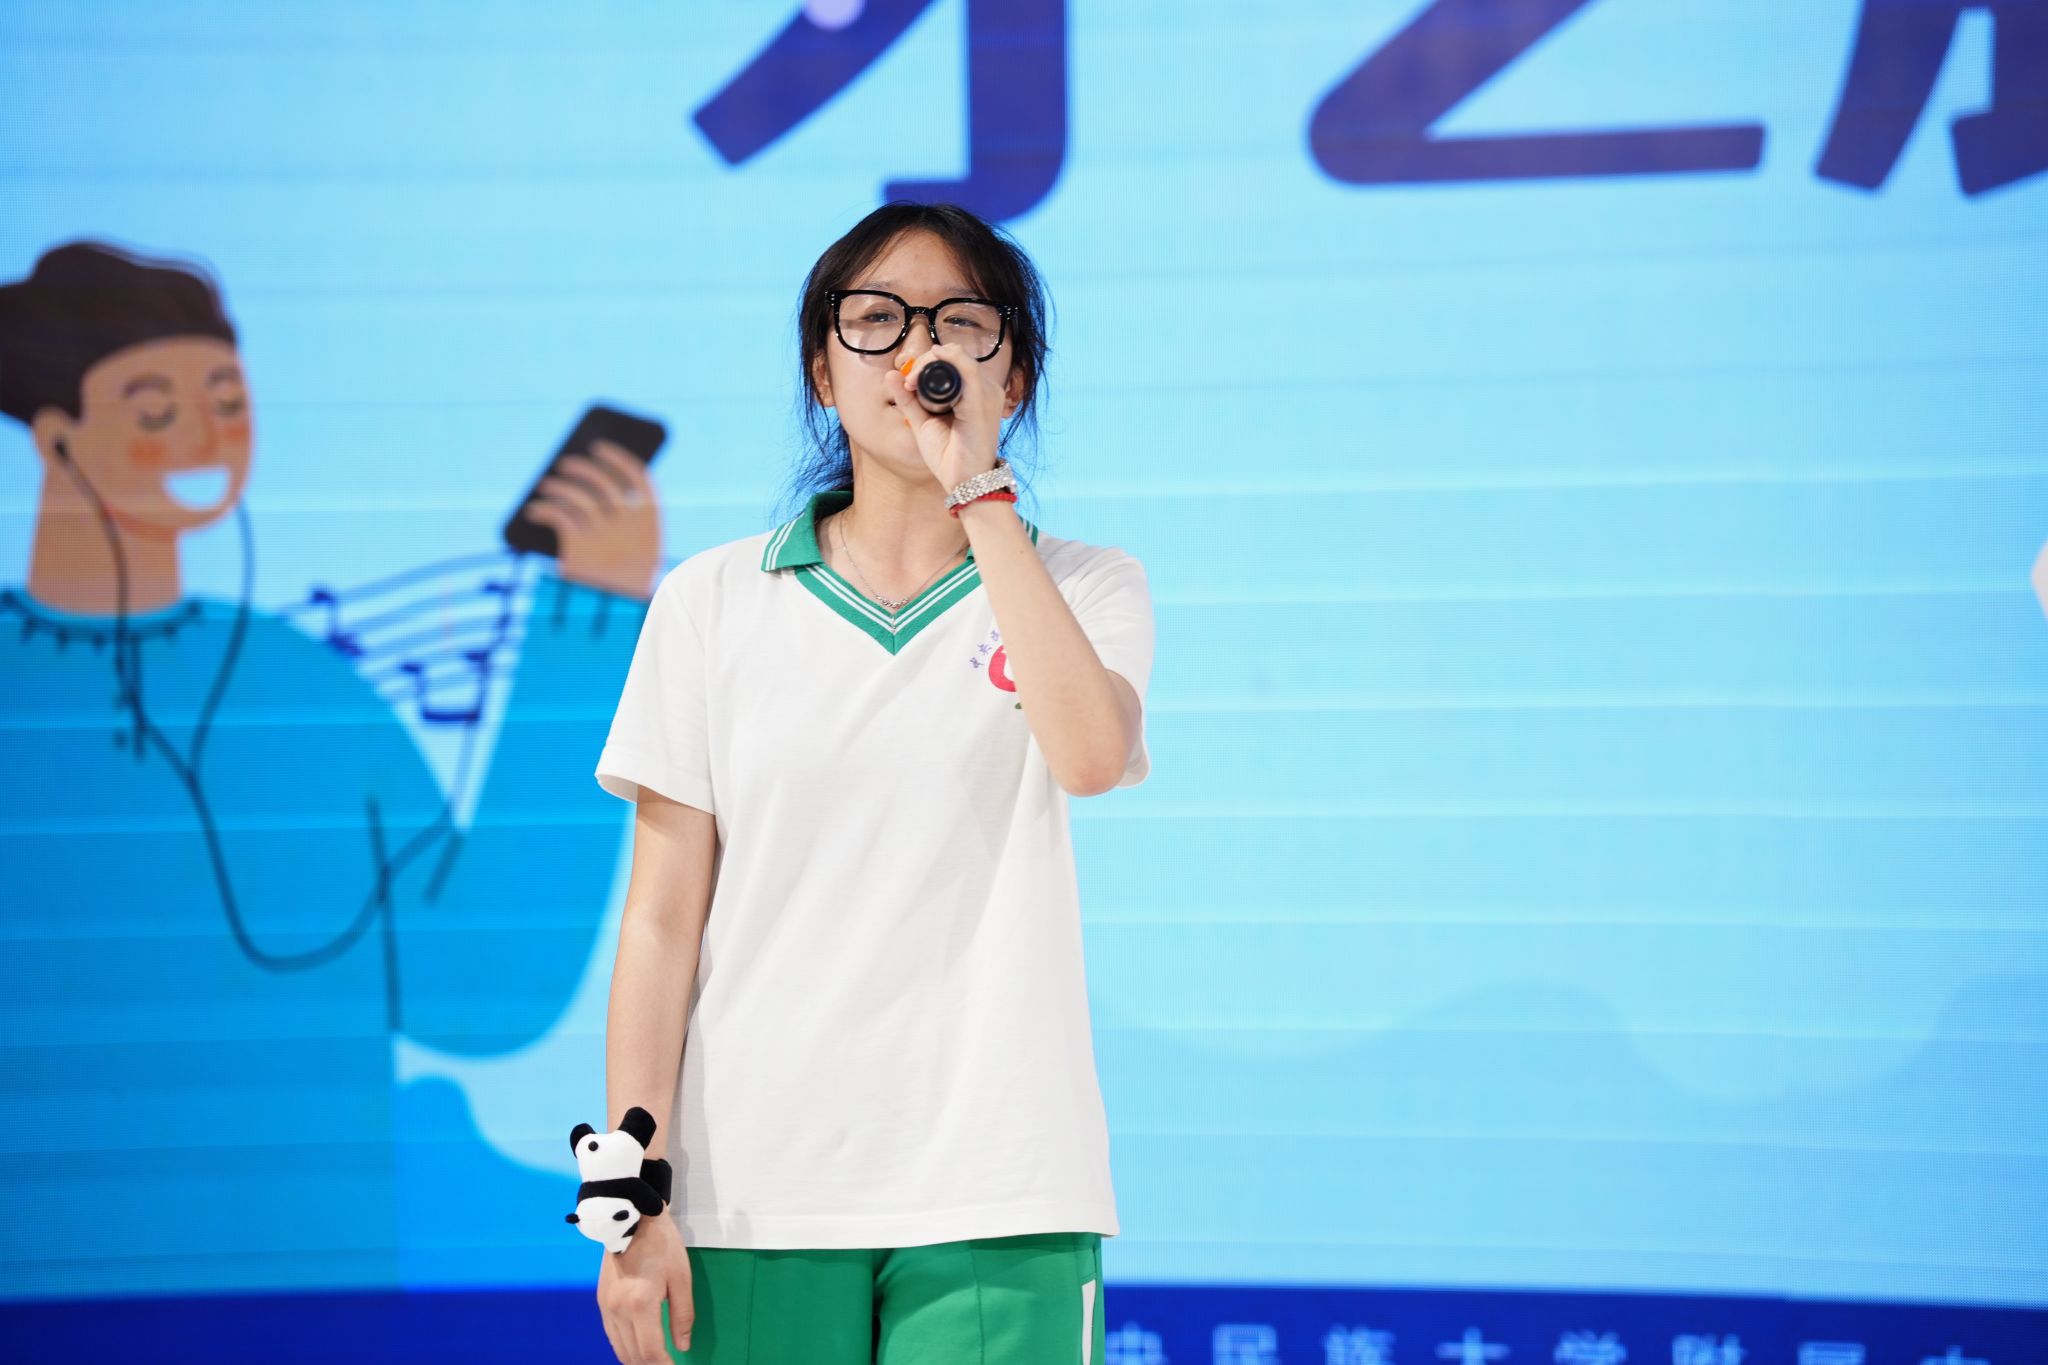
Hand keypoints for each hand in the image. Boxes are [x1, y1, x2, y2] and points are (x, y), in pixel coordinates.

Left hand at [524, 439, 662, 601]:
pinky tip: (534, 511)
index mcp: (651, 526)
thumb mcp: (633, 557)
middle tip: (565, 463)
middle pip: (604, 482)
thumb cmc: (624, 587)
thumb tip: (587, 490)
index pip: (639, 478)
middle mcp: (629, 525)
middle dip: (583, 468)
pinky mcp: (578, 547)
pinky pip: (557, 516)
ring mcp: (605, 535)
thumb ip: (622, 526)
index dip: (619, 458)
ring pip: (577, 496)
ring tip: (546, 485)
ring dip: (558, 486)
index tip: (601, 447)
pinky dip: (543, 510)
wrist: (615, 620)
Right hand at [596, 1209, 694, 1362]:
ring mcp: (606, 1307)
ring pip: (620, 1349)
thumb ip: (682, 1314)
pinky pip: (611, 1336)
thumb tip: (682, 1346)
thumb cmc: (661, 1244)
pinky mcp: (600, 1301)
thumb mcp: (681, 1277)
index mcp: (640, 1303)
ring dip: (637, 1360)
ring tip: (655, 1362)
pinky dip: (625, 1347)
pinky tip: (638, 1348)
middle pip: (633, 1355)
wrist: (630, 1218)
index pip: (651, 1351)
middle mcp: (618, 1310)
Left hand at [891, 341, 1008, 491]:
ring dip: (930, 362)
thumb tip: (891, 375)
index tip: (906, 383)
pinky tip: (923, 372)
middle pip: (955, 355)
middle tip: (907, 382)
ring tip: (910, 384)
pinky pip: (967, 369)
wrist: (966, 484)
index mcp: (976, 393)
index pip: (954, 361)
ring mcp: (987, 394)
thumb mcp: (923, 423)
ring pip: (958, 356)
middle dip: (927, 361)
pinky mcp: (982, 401)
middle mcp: (987, 389)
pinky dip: (944, 363)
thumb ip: (909, 400)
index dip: (927, 363)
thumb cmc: (949, 457)